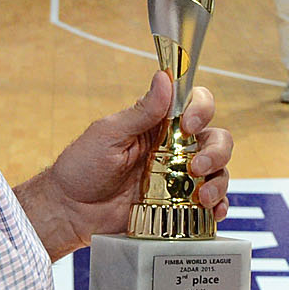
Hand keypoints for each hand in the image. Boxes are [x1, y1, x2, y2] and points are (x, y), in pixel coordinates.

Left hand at [21, 70, 230, 258]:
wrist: (70, 211)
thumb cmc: (82, 167)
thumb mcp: (109, 134)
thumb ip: (140, 111)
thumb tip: (163, 77)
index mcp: (159, 126)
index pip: (194, 106)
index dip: (201, 110)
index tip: (189, 125)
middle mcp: (174, 149)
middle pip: (216, 139)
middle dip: (216, 150)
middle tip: (196, 166)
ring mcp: (178, 179)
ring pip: (218, 171)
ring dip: (218, 181)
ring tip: (202, 197)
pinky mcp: (178, 206)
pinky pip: (210, 204)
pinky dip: (218, 207)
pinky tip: (212, 212)